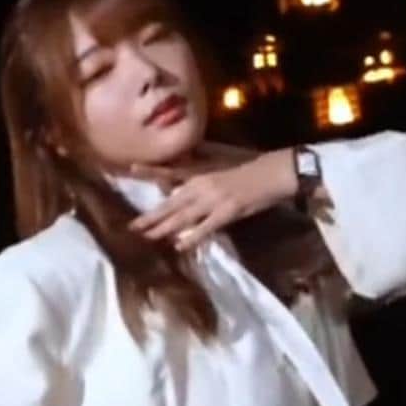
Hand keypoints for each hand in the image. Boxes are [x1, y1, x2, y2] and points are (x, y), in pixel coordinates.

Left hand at [128, 147, 297, 250]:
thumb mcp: (222, 159)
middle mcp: (202, 185)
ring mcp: (213, 199)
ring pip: (183, 217)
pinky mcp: (227, 212)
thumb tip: (186, 164)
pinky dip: (192, 237)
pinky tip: (180, 245)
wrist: (274, 171)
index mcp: (201, 172)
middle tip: (132, 226)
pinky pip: (205, 227)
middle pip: (171, 203)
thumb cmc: (249, 165)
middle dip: (151, 216)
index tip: (131, 169)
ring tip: (147, 237)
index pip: (170, 172)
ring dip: (164, 228)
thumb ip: (202, 163)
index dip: (151, 171)